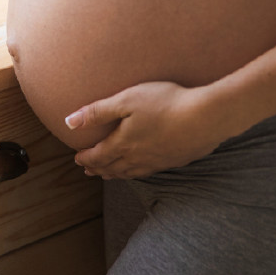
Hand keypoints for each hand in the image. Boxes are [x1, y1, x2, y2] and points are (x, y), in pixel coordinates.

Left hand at [66, 82, 229, 179]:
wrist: (207, 116)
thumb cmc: (165, 103)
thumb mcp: (126, 100)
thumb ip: (97, 112)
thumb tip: (68, 123)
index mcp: (123, 143)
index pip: (98, 156)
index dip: (86, 158)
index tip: (77, 158)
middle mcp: (138, 157)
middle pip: (112, 167)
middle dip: (98, 169)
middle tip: (89, 171)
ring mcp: (157, 162)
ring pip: (130, 172)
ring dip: (116, 174)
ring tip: (109, 174)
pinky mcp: (175, 160)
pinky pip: (148, 172)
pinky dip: (136, 173)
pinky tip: (140, 169)